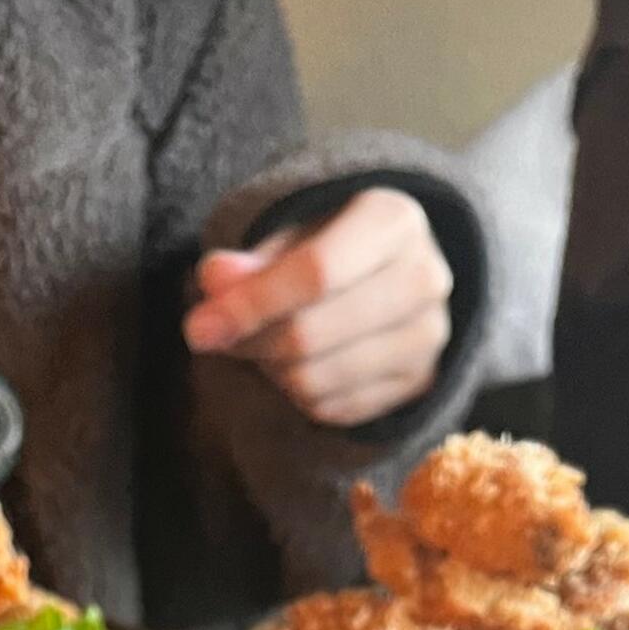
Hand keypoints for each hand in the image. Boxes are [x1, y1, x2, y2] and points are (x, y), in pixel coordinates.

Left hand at [183, 186, 452, 426]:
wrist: (390, 272)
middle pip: (311, 336)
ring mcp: (429, 336)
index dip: (251, 305)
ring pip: (315, 381)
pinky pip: (331, 408)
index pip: (315, 274)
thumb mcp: (290, 234)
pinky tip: (294, 366)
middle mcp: (426, 277)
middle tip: (217, 337)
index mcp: (396, 220)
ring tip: (261, 346)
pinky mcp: (420, 383)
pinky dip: (297, 395)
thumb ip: (250, 260)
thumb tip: (214, 280)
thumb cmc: (331, 243)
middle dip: (250, 343)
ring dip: (270, 371)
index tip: (199, 326)